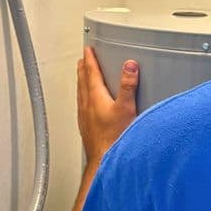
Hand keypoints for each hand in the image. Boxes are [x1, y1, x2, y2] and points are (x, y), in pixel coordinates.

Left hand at [77, 47, 138, 165]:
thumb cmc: (113, 139)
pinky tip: (87, 103)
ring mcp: (84, 117)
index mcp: (95, 97)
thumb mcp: (126, 108)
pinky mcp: (86, 127)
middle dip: (84, 68)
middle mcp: (86, 105)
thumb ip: (127, 86)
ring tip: (83, 76)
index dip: (90, 59)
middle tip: (84, 59)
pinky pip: (82, 106)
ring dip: (82, 81)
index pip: (90, 72)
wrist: (104, 161)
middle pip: (82, 81)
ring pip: (81, 93)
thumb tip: (129, 66)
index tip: (88, 50)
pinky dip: (84, 97)